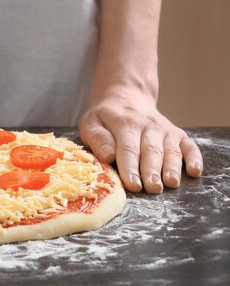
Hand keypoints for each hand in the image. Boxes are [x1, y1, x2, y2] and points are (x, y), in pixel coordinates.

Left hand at [78, 90, 202, 193]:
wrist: (126, 97)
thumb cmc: (105, 118)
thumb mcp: (91, 122)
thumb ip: (97, 138)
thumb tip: (108, 156)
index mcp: (124, 123)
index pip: (128, 148)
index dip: (130, 167)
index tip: (133, 185)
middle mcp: (147, 125)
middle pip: (151, 150)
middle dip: (152, 171)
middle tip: (153, 188)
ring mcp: (164, 129)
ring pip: (170, 149)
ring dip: (172, 167)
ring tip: (171, 184)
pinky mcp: (177, 133)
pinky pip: (189, 145)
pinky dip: (194, 158)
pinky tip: (194, 172)